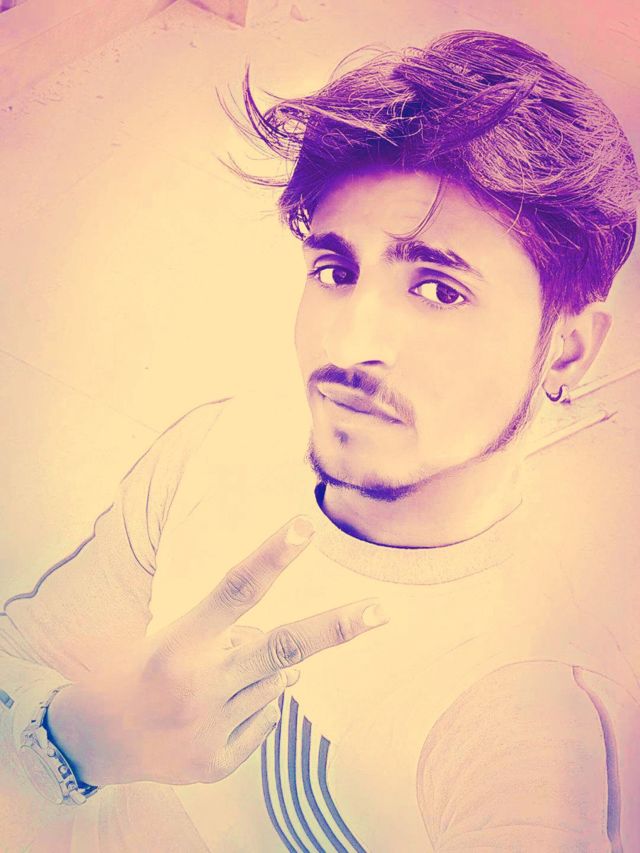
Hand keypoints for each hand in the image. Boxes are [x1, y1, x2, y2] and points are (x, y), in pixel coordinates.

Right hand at [47, 516, 387, 786]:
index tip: (306, 528)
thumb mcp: (176, 638)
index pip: (236, 588)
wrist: (97, 737)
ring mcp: (209, 727)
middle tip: (380, 610)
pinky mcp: (216, 763)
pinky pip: (266, 720)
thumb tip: (298, 668)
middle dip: (335, 627)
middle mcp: (198, 683)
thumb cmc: (145, 669)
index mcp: (180, 641)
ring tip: (215, 681)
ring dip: (260, 674)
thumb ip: (235, 640)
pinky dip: (253, 708)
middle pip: (281, 647)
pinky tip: (215, 712)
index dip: (273, 556)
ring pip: (276, 684)